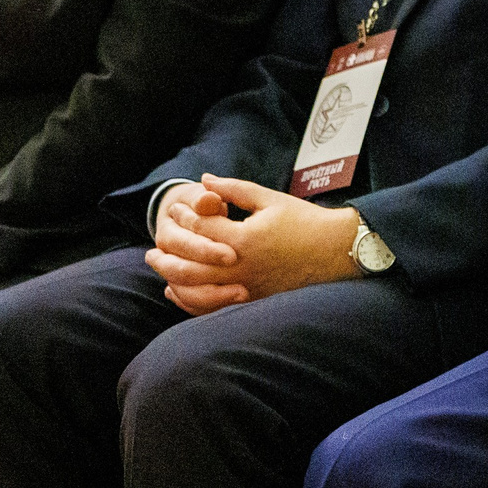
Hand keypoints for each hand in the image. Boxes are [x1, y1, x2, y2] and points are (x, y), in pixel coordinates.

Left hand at [144, 175, 359, 316]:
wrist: (335, 251)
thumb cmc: (304, 221)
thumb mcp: (268, 198)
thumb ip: (233, 190)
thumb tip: (204, 181)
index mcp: (244, 240)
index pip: (202, 229)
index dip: (185, 217)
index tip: (175, 209)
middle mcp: (242, 267)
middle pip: (191, 266)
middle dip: (167, 256)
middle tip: (152, 249)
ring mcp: (248, 288)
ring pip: (199, 291)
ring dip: (175, 280)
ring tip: (161, 271)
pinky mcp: (253, 300)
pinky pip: (214, 307)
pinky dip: (193, 301)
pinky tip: (180, 292)